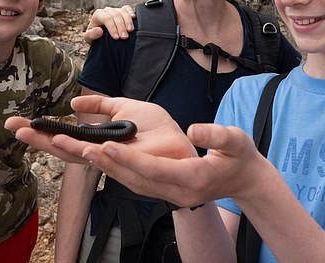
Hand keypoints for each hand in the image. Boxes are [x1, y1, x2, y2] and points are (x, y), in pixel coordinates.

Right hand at [4, 95, 195, 165]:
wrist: (183, 144)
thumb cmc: (157, 130)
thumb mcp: (125, 107)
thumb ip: (101, 105)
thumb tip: (74, 101)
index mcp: (98, 141)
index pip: (64, 138)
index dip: (41, 132)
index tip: (16, 124)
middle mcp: (102, 155)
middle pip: (66, 151)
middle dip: (41, 141)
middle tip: (16, 130)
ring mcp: (117, 163)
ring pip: (87, 159)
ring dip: (68, 149)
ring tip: (51, 138)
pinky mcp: (137, 168)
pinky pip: (117, 164)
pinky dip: (103, 157)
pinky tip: (89, 148)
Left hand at [71, 96, 265, 207]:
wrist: (244, 181)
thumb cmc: (240, 158)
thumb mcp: (236, 141)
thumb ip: (216, 135)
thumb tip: (193, 129)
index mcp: (193, 177)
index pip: (155, 169)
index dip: (129, 158)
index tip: (106, 145)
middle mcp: (178, 191)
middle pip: (135, 178)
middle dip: (107, 163)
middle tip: (81, 148)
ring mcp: (170, 194)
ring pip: (132, 182)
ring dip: (107, 167)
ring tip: (83, 151)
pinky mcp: (165, 190)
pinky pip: (136, 182)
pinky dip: (117, 170)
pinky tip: (102, 158)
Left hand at [83, 5, 134, 42]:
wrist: (101, 38)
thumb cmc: (95, 38)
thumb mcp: (89, 39)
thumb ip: (91, 35)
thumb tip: (99, 30)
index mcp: (98, 15)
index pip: (106, 18)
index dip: (112, 28)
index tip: (116, 38)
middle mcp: (107, 10)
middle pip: (116, 15)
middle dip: (121, 26)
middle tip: (124, 37)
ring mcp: (115, 10)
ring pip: (123, 12)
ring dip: (128, 21)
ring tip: (130, 31)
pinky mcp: (122, 11)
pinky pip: (127, 8)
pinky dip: (131, 12)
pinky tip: (134, 18)